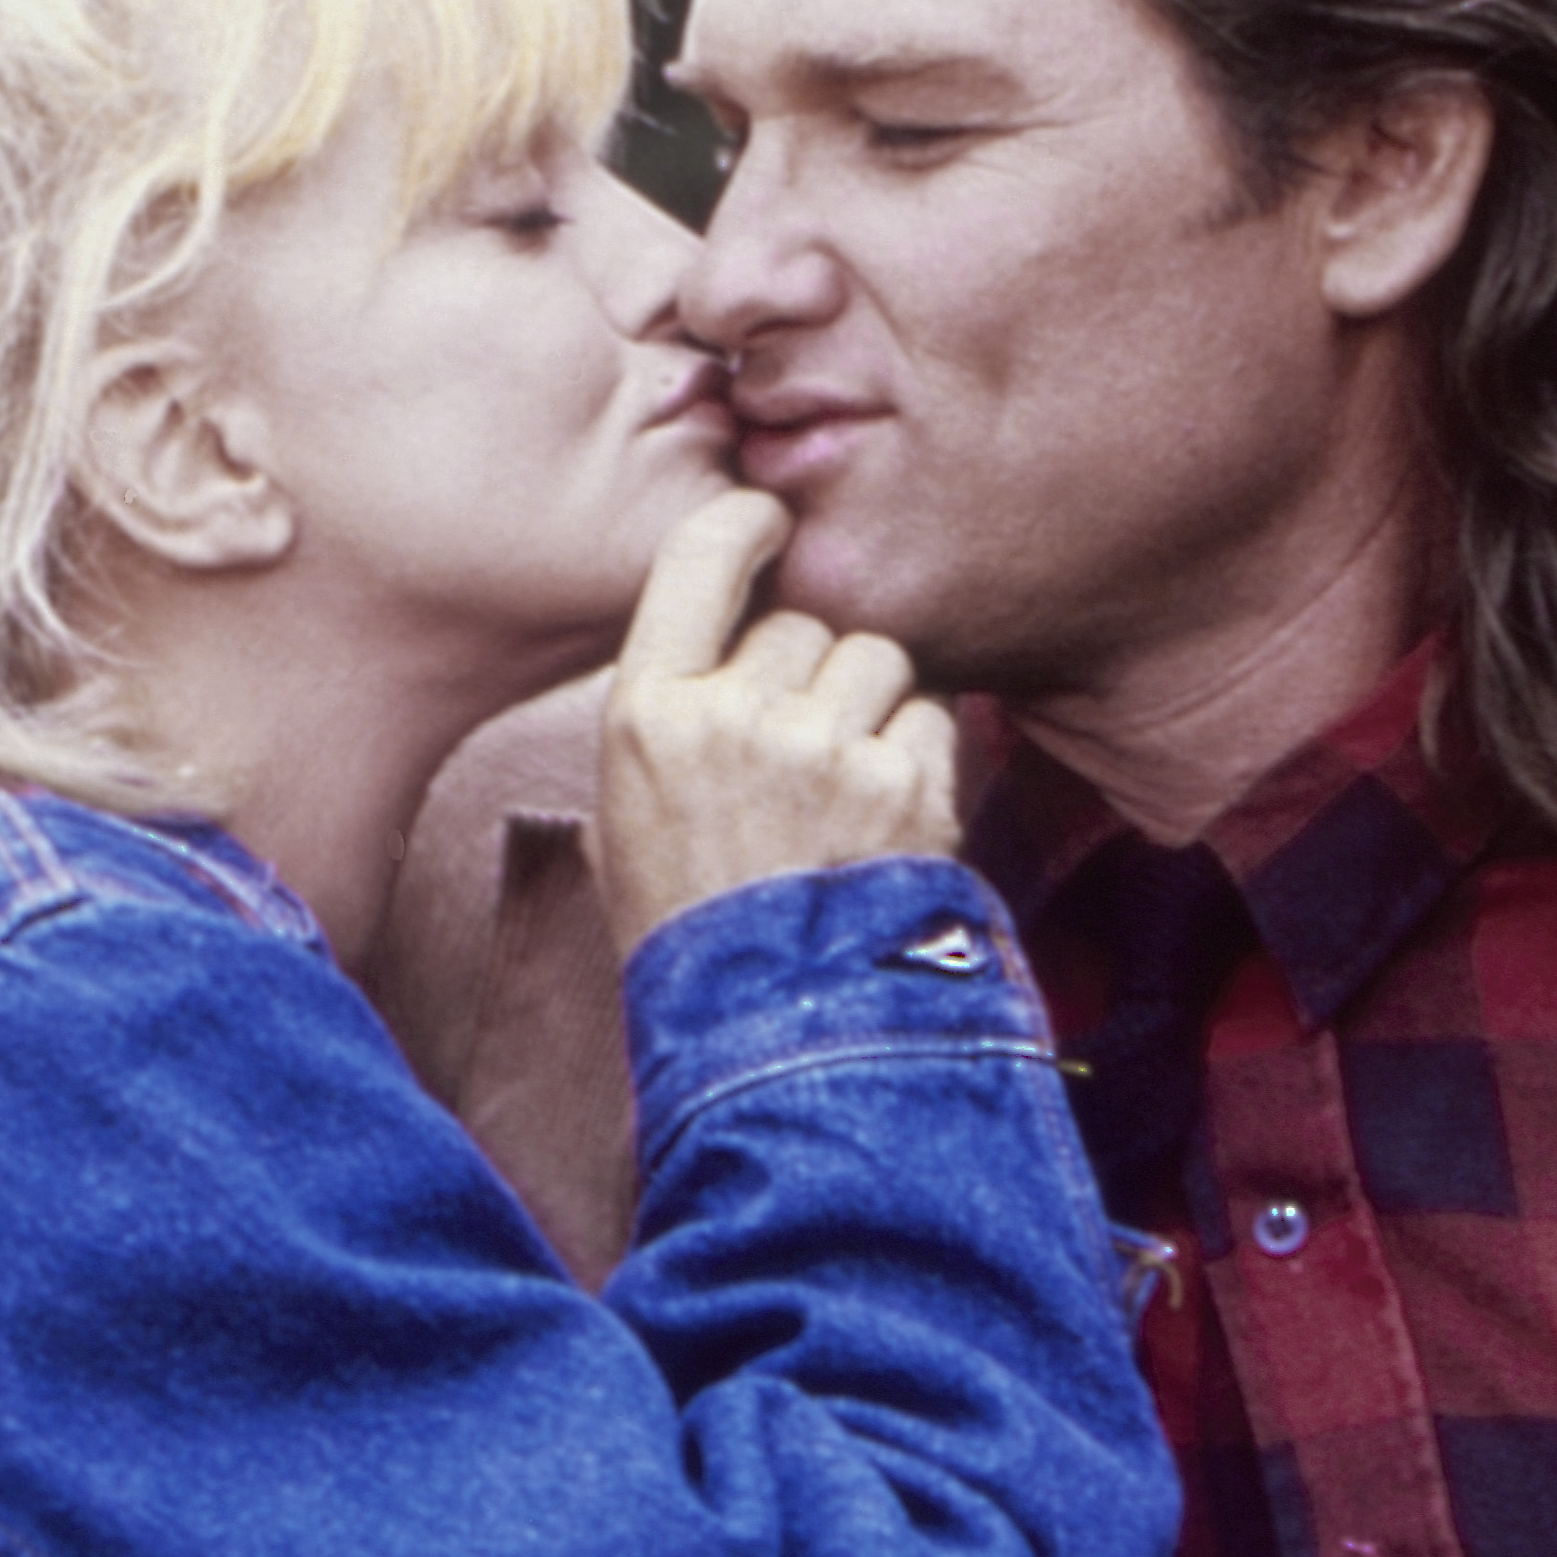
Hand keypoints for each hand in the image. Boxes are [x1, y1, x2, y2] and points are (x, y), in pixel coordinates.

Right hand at [596, 488, 956, 958]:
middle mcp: (733, 714)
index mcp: (647, 711)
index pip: (699, 553)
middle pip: (802, 625)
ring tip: (845, 789)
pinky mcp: (903, 786)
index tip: (770, 527)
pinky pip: (930, 718)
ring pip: (876, 660)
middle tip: (801, 758)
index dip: (746, 525)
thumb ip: (669, 719)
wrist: (765, 1030)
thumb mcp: (626, 818)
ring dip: (872, 706)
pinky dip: (919, 755)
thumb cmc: (688, 928)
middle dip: (811, 674)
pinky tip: (886, 817)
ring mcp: (822, 748)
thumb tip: (720, 645)